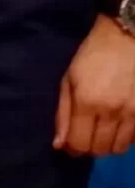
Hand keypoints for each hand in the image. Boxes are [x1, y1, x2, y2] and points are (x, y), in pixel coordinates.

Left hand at [55, 14, 134, 156]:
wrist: (127, 38)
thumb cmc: (92, 56)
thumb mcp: (68, 79)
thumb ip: (63, 114)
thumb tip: (60, 144)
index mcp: (87, 102)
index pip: (79, 144)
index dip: (73, 149)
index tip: (70, 143)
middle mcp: (111, 112)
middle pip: (100, 150)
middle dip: (89, 148)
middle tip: (85, 136)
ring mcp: (133, 113)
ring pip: (119, 148)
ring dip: (107, 145)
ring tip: (101, 132)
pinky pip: (134, 139)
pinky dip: (124, 138)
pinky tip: (117, 126)